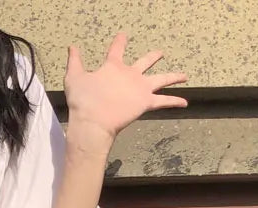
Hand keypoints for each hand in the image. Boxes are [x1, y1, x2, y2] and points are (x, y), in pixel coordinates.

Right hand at [64, 32, 188, 150]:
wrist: (93, 121)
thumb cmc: (82, 101)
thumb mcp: (74, 78)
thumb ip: (74, 61)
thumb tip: (72, 47)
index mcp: (113, 66)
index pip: (117, 49)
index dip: (120, 41)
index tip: (123, 35)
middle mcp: (130, 74)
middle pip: (145, 61)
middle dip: (153, 56)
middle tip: (160, 53)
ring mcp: (140, 88)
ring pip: (161, 79)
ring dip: (173, 76)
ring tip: (183, 76)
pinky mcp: (146, 102)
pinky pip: (164, 102)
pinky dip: (175, 102)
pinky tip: (185, 102)